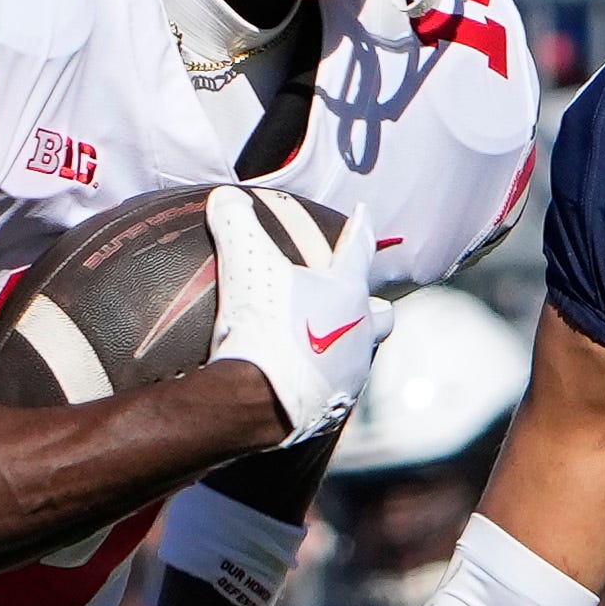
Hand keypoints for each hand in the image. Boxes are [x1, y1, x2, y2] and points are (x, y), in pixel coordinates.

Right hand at [207, 196, 383, 445]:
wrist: (259, 399)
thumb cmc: (261, 325)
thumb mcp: (243, 263)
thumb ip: (236, 223)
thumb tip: (224, 195)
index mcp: (346, 293)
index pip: (359, 248)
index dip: (360, 227)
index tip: (364, 213)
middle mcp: (358, 334)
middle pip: (380, 314)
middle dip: (370, 305)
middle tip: (354, 300)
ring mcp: (349, 375)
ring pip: (360, 356)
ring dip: (348, 346)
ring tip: (324, 345)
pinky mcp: (332, 410)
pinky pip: (334, 390)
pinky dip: (323, 381)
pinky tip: (303, 383)